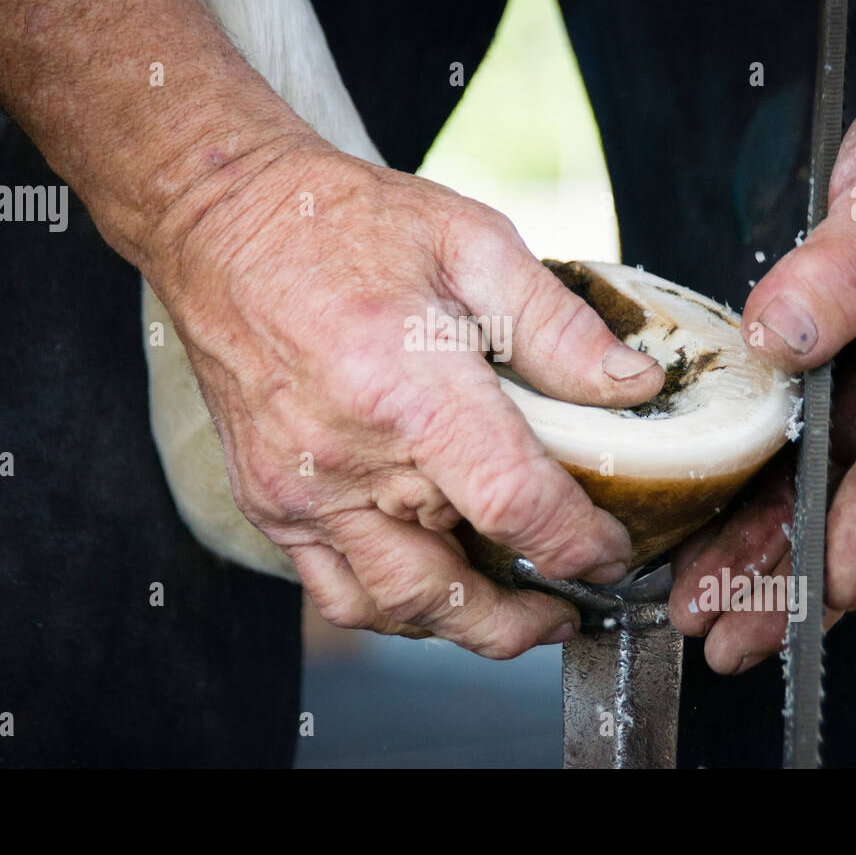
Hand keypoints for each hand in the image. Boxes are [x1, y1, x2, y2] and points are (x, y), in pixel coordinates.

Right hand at [150, 134, 665, 658]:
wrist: (223, 225)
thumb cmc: (343, 225)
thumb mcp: (470, 242)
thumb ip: (557, 326)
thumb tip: (632, 386)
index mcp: (407, 389)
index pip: (513, 504)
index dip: (578, 544)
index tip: (611, 551)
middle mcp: (346, 459)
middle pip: (453, 588)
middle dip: (527, 616)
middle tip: (572, 606)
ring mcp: (298, 491)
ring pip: (393, 607)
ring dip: (464, 630)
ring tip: (515, 617)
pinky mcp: (269, 500)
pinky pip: (336, 591)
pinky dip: (395, 610)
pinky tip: (436, 590)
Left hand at [666, 77, 855, 671]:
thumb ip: (842, 272)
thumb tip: (777, 342)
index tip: (829, 580)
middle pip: (847, 512)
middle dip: (786, 583)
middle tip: (725, 637)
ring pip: (805, 505)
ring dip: (752, 566)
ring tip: (696, 616)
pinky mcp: (824, 394)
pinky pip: (778, 466)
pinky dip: (739, 511)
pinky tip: (695, 549)